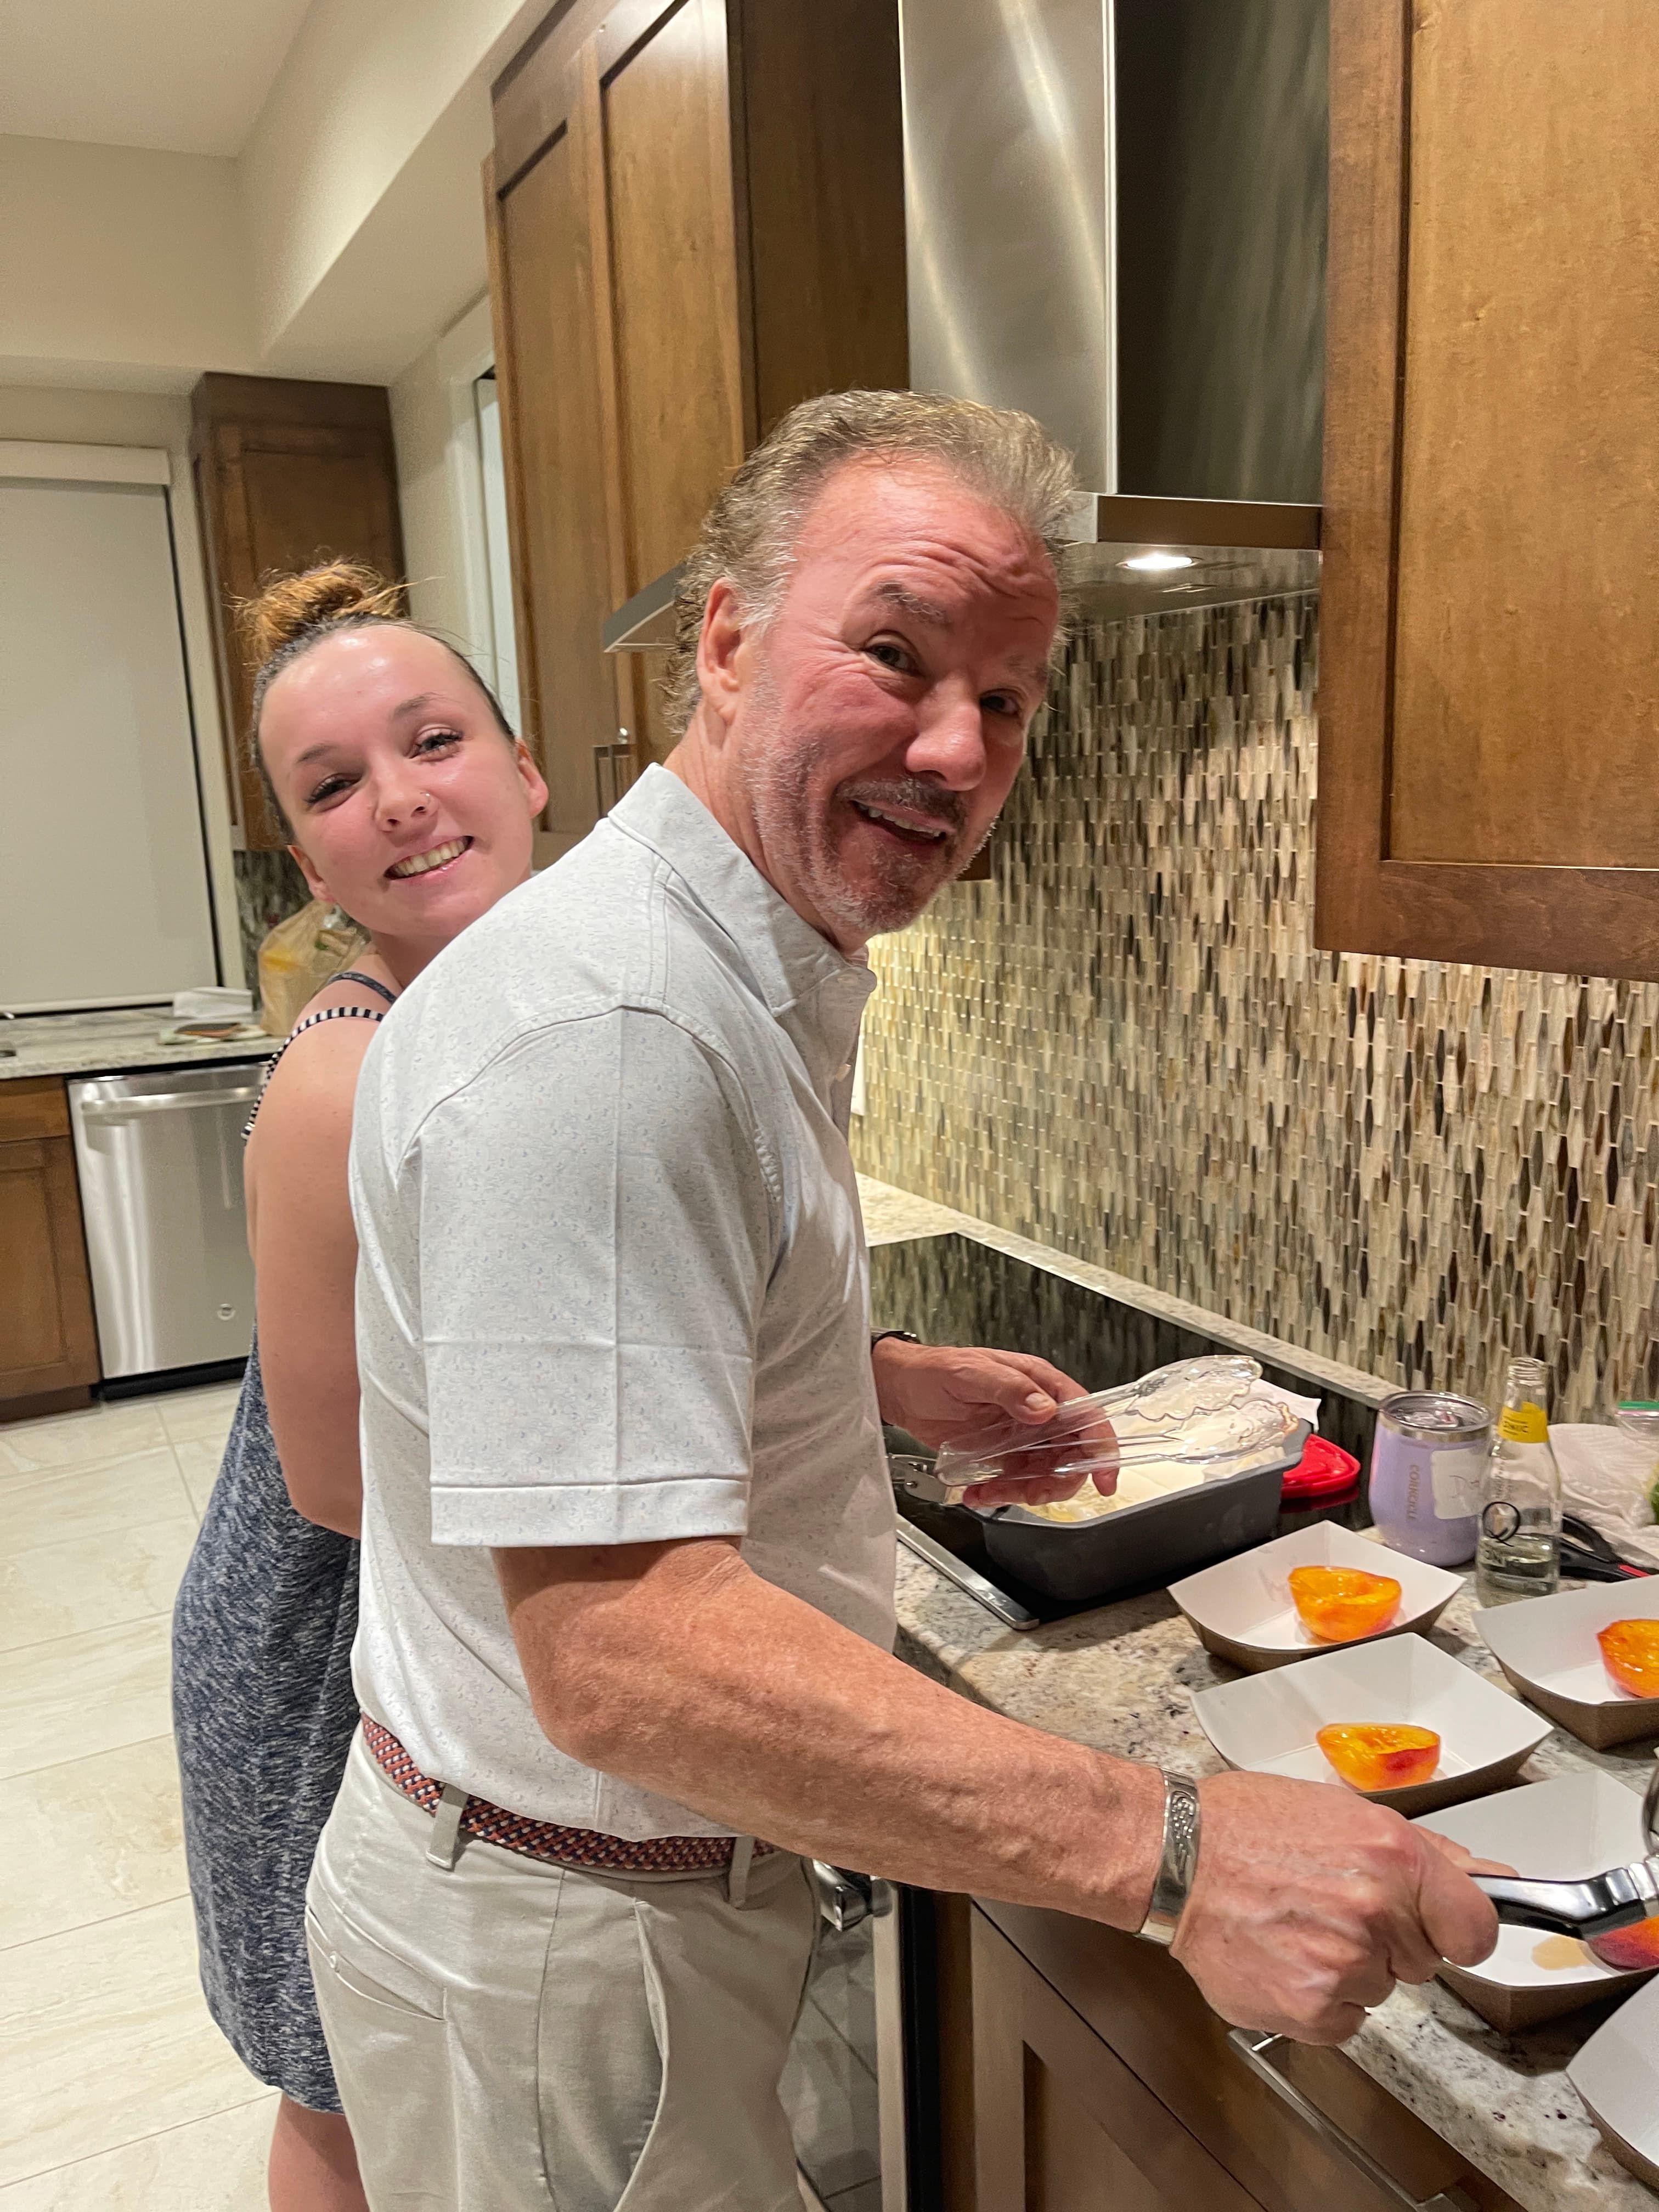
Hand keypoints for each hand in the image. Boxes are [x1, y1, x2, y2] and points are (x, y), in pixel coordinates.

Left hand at [871, 1340, 1110, 1506]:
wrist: (902, 1389)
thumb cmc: (936, 1370)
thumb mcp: (971, 1374)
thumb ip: (1010, 1389)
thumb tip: (1044, 1408)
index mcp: (1040, 1383)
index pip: (1085, 1415)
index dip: (1101, 1446)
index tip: (1104, 1475)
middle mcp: (1037, 1411)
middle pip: (1072, 1454)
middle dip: (1058, 1480)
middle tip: (1031, 1492)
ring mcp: (1022, 1436)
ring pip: (1046, 1475)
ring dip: (1024, 1492)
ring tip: (990, 1493)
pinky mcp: (1004, 1455)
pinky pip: (1017, 1482)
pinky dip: (1001, 1495)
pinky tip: (977, 1493)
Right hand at [1170, 1770, 1502, 2044]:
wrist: (1173, 1857)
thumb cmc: (1246, 1825)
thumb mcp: (1342, 1811)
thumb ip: (1425, 1854)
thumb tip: (1498, 1879)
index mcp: (1393, 1856)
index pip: (1476, 1927)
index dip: (1456, 1927)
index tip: (1437, 1925)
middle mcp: (1376, 1912)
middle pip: (1422, 1958)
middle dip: (1388, 1937)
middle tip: (1329, 1902)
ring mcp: (1345, 1966)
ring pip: (1379, 1987)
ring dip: (1347, 1966)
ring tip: (1293, 1923)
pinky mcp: (1312, 2011)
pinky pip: (1344, 2020)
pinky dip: (1317, 1998)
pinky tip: (1280, 1956)